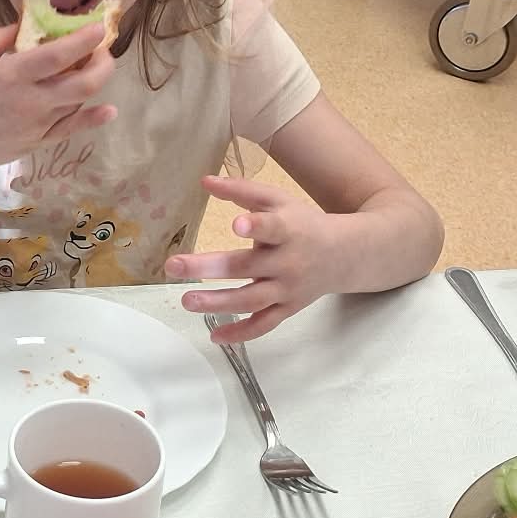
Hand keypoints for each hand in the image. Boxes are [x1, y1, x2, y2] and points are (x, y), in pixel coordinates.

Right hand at [0, 22, 117, 169]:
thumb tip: (24, 25)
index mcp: (12, 75)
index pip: (58, 55)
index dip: (84, 40)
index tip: (99, 27)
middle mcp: (32, 101)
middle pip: (84, 83)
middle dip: (102, 63)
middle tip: (102, 49)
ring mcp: (38, 124)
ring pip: (80, 102)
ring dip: (93, 82)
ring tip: (92, 67)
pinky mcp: (38, 142)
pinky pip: (72, 129)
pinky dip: (93, 119)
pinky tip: (108, 110)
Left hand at [166, 176, 341, 342]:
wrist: (343, 255)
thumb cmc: (302, 223)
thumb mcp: (277, 200)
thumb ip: (242, 191)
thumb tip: (205, 181)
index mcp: (287, 230)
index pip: (272, 228)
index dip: (256, 227)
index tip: (237, 225)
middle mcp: (288, 262)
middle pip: (248, 267)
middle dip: (210, 268)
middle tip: (173, 265)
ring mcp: (287, 289)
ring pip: (252, 300)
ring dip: (218, 303)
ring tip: (187, 300)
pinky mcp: (288, 309)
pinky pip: (264, 325)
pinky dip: (241, 334)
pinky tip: (214, 336)